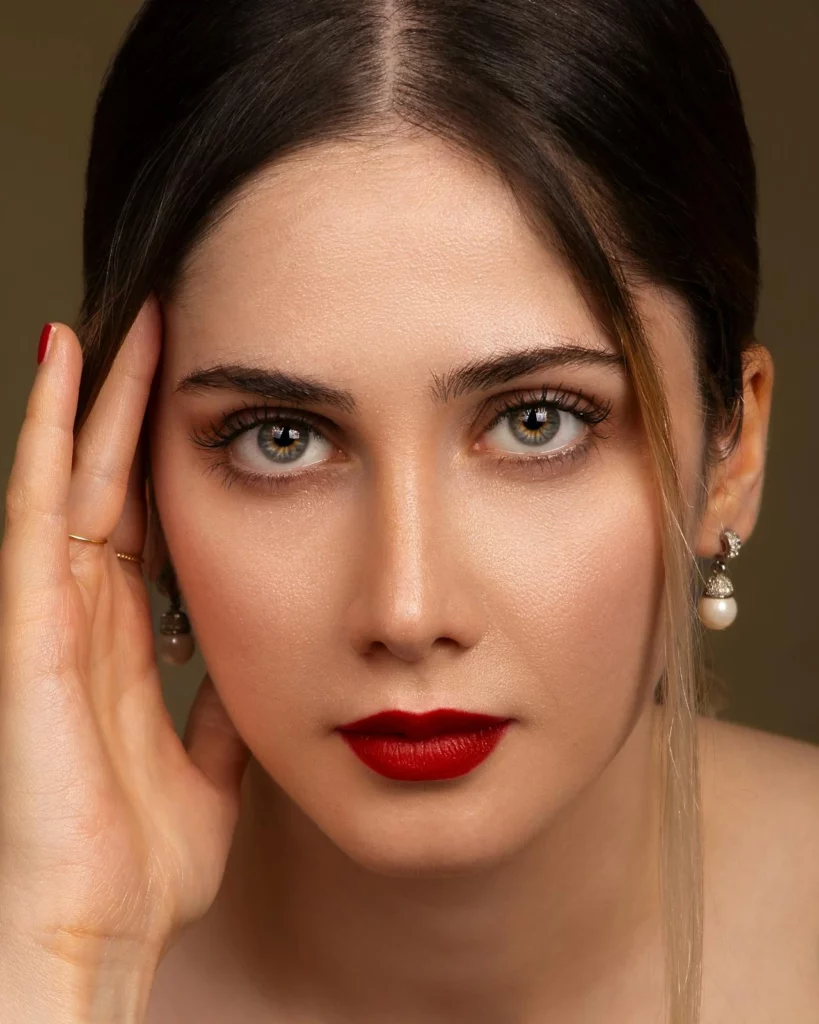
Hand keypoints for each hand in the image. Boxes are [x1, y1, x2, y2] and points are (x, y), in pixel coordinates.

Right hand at [0, 297, 250, 969]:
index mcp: (128, 646)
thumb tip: (253, 674)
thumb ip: (222, 715)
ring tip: (131, 315)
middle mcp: (85, 616)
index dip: (172, 459)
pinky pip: (38, 510)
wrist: (97, 935)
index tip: (206, 400)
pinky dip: (49, 435)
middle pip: (117, 485)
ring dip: (101, 397)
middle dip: (141, 407)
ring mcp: (50, 614)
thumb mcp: (211, 771)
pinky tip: (65, 363)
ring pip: (77, 476)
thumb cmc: (140, 864)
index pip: (150, 525)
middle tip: (176, 324)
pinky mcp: (27, 626)